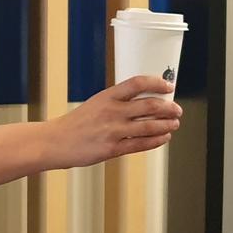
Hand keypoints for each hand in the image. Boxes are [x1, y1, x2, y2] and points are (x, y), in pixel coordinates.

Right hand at [51, 76, 182, 165]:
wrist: (55, 142)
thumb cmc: (77, 123)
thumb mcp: (97, 103)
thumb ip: (119, 101)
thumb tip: (147, 100)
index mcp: (107, 96)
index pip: (137, 83)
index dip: (157, 83)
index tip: (168, 86)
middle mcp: (112, 111)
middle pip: (150, 106)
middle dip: (169, 108)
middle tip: (177, 109)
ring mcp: (113, 131)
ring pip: (149, 126)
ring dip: (167, 125)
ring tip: (174, 124)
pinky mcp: (112, 149)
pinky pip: (141, 144)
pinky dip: (156, 141)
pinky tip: (164, 137)